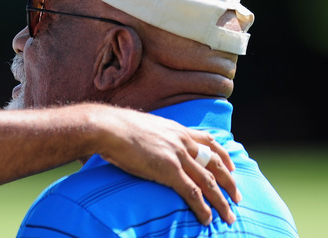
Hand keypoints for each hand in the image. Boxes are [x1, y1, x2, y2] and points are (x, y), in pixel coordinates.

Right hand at [95, 107, 240, 224]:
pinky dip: (203, 208)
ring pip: (209, 182)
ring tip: (229, 216)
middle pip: (215, 164)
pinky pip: (192, 192)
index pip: (208, 141)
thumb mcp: (142, 125)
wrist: (108, 127)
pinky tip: (207, 219)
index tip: (231, 167)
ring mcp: (177, 156)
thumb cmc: (115, 126)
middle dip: (230, 182)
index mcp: (176, 129)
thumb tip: (147, 142)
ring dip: (222, 201)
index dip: (223, 156)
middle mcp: (182, 141)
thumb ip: (153, 135)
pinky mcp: (169, 171)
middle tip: (238, 197)